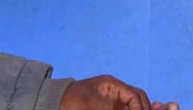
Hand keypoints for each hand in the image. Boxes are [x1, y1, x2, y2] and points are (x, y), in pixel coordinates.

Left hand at [61, 75, 177, 109]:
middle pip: (136, 100)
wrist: (50, 104)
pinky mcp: (105, 108)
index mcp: (112, 84)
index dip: (141, 107)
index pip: (135, 95)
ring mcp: (110, 101)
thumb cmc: (68, 100)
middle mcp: (114, 92)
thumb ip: (112, 107)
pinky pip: (121, 108)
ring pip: (130, 106)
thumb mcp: (91, 103)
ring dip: (136, 108)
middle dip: (142, 108)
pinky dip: (128, 109)